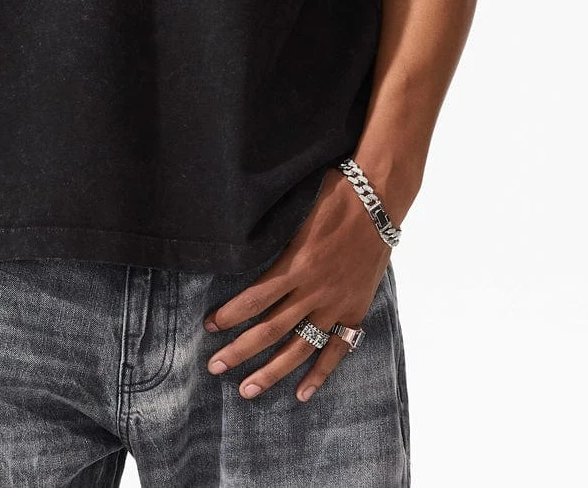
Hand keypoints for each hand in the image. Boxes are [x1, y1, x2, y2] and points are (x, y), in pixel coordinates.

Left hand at [202, 168, 391, 401]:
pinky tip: (302, 393)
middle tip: (214, 367)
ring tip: (246, 390)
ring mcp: (336, 304)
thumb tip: (240, 236)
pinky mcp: (355, 309)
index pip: (254, 298)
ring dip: (271, 371)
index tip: (209, 326)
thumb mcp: (296, 209)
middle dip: (239, 350)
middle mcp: (314, 290)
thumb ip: (274, 233)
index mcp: (296, 263)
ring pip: (299, 347)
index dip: (230, 315)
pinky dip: (320, 373)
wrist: (378, 198)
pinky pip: (337, 349)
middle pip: (270, 330)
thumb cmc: (334, 194)